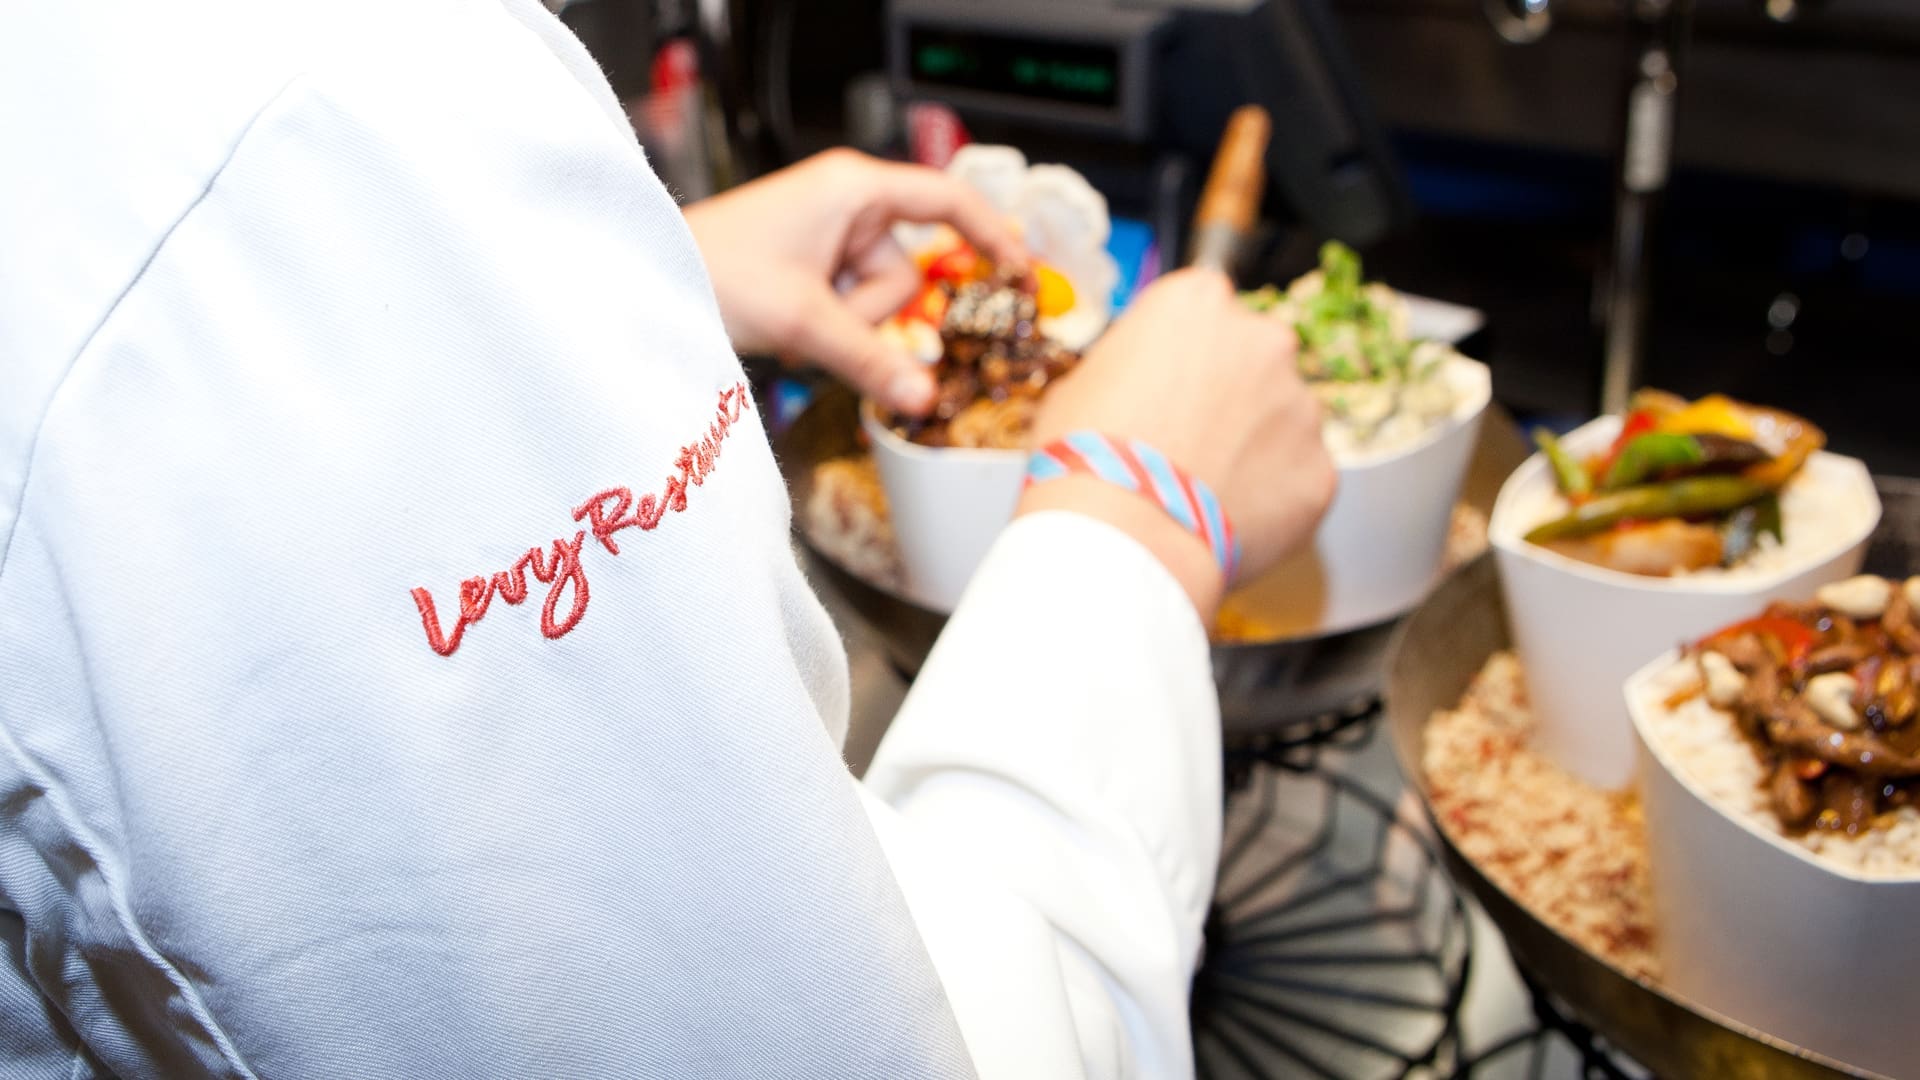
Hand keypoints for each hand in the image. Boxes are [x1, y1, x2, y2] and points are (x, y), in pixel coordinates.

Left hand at [684, 149, 1026, 414]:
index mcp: (852, 188)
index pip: (947, 200)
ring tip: (793, 325)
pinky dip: (828, 324)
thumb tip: (925, 398)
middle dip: (871, 310)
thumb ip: (870, 361)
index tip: (1021, 272)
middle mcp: (845, 204)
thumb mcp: (804, 321)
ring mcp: (827, 235)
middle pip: (905, 269)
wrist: (650, 281)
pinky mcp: (811, 264)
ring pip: (877, 296)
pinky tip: (790, 328)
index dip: (992, 235)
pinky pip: (849, 304)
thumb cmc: (716, 272)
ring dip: (844, 323)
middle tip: (821, 322)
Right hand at [1019, 269, 1335, 617]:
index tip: (1163, 390)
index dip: (1179, 357)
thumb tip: (1139, 388)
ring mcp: (1301, 405)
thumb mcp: (1079, 385)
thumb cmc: (1087, 456)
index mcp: (1198, 302)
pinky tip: (1225, 521)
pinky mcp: (1321, 470)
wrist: (1124, 536)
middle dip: (1228, 396)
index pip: (1201, 312)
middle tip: (1186, 444)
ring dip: (1252, 447)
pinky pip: (1296, 479)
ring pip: (1280, 421)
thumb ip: (1129, 369)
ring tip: (1201, 492)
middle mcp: (1263, 339)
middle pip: (1252, 360)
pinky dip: (1271, 499)